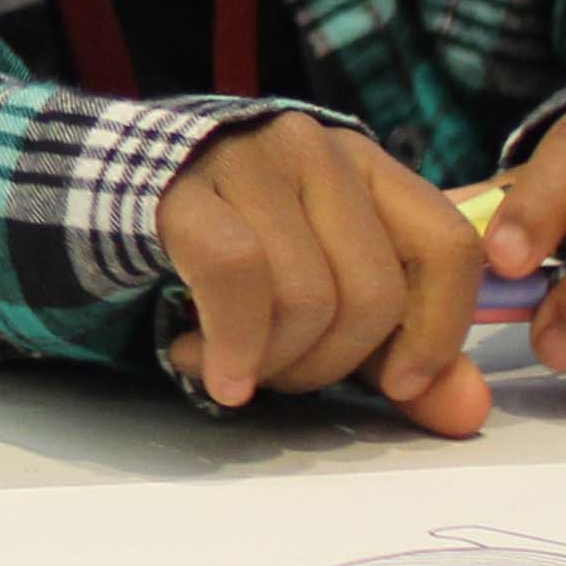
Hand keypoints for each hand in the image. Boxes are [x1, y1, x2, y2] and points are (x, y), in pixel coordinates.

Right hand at [154, 112, 491, 435]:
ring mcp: (249, 161)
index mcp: (368, 169)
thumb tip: (465, 415)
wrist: (100, 190)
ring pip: (305, 295)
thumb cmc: (228, 246)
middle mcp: (317, 150)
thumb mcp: (323, 297)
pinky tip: (213, 373)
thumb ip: (396, 354)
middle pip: (372, 291)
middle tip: (279, 377)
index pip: (447, 244)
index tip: (400, 385)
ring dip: (270, 363)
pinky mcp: (183, 188)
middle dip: (329, 365)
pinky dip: (232, 347)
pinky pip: (235, 278)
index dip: (440, 330)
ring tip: (231, 366)